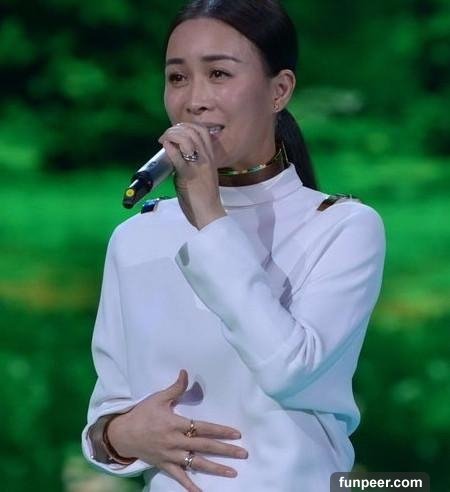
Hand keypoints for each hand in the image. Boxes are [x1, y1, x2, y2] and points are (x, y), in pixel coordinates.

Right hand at [108, 370, 247, 491]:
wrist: (122, 434)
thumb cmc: (142, 414)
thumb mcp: (158, 398)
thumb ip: (175, 388)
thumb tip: (186, 372)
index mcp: (175, 424)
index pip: (203, 428)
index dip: (220, 431)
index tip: (236, 434)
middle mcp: (175, 442)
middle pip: (204, 446)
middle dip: (225, 450)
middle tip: (243, 453)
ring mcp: (170, 456)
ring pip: (196, 463)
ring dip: (215, 469)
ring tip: (233, 472)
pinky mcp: (164, 465)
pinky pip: (179, 477)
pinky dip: (191, 486)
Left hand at [158, 123, 226, 228]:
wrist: (209, 214)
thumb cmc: (204, 198)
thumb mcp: (203, 175)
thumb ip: (192, 164)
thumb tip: (176, 156)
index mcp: (210, 158)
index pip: (202, 131)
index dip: (187, 126)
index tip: (175, 132)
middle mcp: (206, 159)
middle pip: (194, 131)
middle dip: (176, 128)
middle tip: (165, 136)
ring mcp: (198, 166)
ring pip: (187, 139)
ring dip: (172, 135)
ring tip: (163, 140)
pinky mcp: (189, 176)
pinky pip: (178, 157)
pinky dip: (169, 148)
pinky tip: (164, 146)